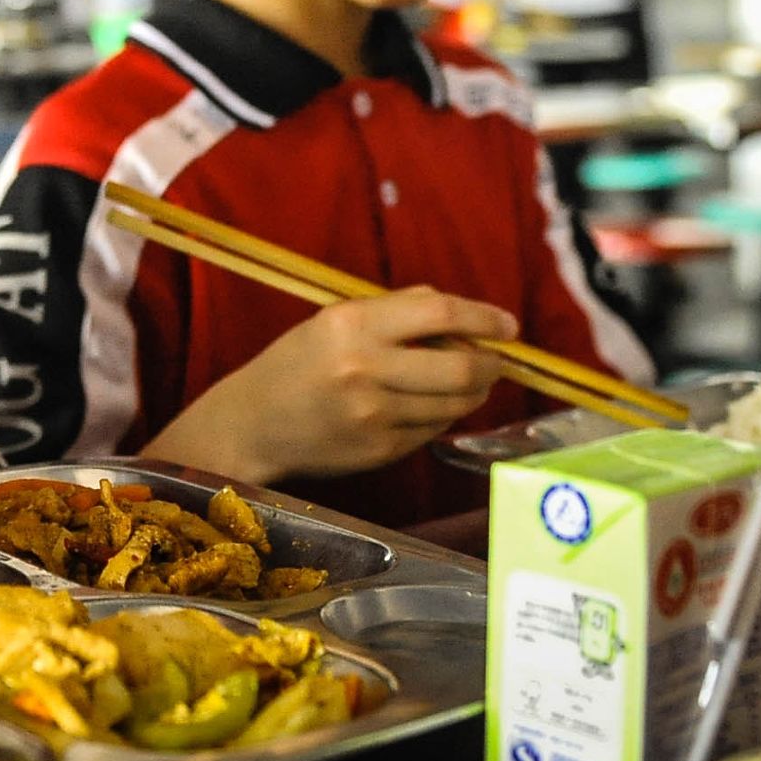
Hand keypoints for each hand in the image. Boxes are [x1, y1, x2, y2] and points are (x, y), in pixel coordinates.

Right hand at [153, 288, 514, 482]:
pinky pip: (433, 430)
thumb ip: (396, 311)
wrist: (253, 424)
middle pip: (462, 366)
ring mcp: (374, 414)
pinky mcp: (380, 449)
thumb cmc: (296, 363)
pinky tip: (424, 407)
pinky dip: (440, 416)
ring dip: (472, 393)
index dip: (484, 318)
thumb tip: (461, 318)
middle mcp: (365, 368)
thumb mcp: (333, 320)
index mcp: (352, 324)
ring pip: (455, 404)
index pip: (440, 313)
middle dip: (491, 365)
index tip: (508, 326)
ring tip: (464, 384)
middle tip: (496, 363)